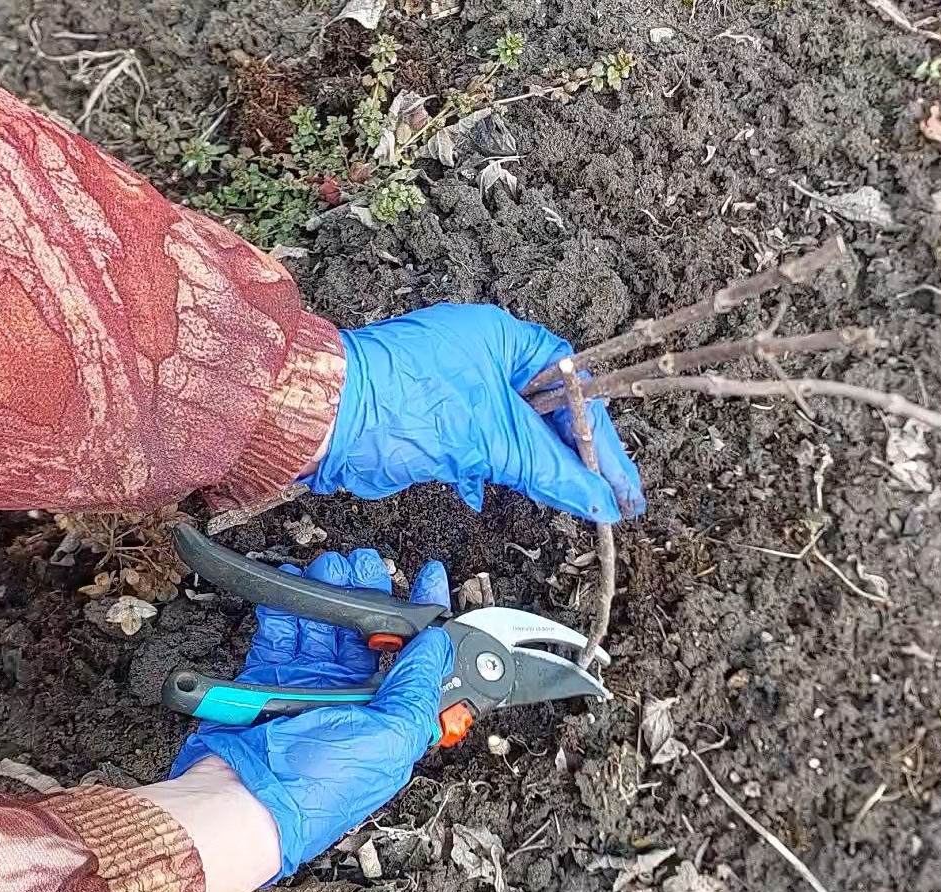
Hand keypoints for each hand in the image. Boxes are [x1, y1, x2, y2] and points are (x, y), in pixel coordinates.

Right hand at [169, 549, 452, 880]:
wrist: (242, 802)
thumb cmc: (313, 788)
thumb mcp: (389, 738)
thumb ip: (417, 686)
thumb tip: (438, 645)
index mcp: (389, 718)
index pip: (417, 658)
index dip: (425, 616)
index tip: (428, 578)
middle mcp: (352, 703)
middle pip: (368, 634)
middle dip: (369, 594)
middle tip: (366, 566)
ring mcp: (309, 690)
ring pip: (326, 628)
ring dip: (329, 594)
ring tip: (329, 568)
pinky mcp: (269, 682)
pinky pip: (281, 635)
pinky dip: (285, 608)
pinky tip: (291, 587)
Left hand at [302, 303, 645, 522]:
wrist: (322, 419)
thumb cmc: (398, 404)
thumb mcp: (489, 439)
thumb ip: (549, 469)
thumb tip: (598, 497)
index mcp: (503, 339)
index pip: (571, 387)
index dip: (598, 436)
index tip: (618, 479)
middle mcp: (482, 355)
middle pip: (546, 411)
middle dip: (573, 457)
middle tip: (609, 499)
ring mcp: (457, 385)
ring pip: (513, 431)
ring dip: (536, 468)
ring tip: (570, 503)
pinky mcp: (434, 416)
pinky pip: (481, 443)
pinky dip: (494, 469)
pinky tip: (497, 493)